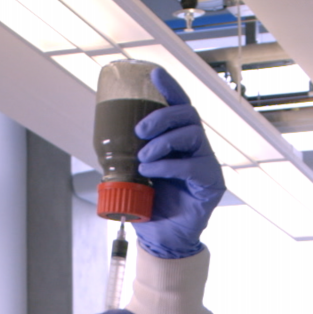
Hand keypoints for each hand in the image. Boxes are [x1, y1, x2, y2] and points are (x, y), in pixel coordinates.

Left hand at [133, 68, 225, 259]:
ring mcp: (206, 163)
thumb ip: (125, 157)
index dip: (170, 88)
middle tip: (140, 131)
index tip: (155, 74)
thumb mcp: (131, 177)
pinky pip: (194, 165)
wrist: (161, 240)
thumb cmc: (149, 207)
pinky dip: (169, 165)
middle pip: (187, 115)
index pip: (179, 106)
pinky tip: (151, 171)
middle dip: (162, 117)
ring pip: (193, 134)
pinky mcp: (211, 183)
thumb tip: (100, 142)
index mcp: (177, 141)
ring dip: (163, 141)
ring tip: (143, 158)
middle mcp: (195, 147)